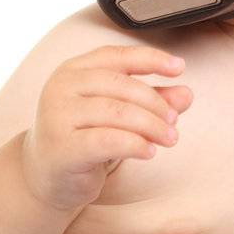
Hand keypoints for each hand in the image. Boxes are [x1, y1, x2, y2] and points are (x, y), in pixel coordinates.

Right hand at [20, 45, 191, 211]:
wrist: (46, 176)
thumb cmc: (85, 138)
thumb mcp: (119, 116)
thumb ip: (150, 101)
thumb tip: (186, 94)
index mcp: (74, 70)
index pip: (116, 56)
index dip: (150, 59)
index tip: (179, 68)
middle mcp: (61, 87)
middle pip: (122, 85)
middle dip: (156, 103)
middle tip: (174, 121)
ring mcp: (57, 116)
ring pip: (118, 112)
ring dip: (152, 126)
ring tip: (169, 138)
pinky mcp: (62, 147)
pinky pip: (109, 140)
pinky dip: (136, 144)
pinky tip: (149, 152)